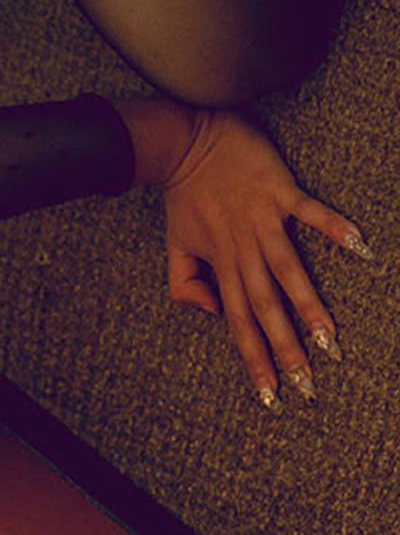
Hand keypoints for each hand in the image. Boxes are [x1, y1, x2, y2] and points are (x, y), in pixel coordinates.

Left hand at [118, 100, 366, 405]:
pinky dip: (333, 227)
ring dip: (309, 305)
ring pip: (288, 270)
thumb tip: (213, 310)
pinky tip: (359, 246)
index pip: (238, 323)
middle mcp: (242, 249)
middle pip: (265, 307)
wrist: (181, 139)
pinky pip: (309, 211)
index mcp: (221, 265)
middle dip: (287, 348)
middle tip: (308, 384)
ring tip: (331, 338)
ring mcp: (262, 220)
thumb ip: (185, 283)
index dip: (254, 359)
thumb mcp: (175, 244)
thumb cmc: (183, 193)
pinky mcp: (278, 190)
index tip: (272, 395)